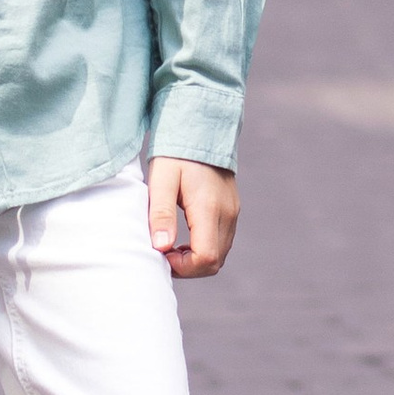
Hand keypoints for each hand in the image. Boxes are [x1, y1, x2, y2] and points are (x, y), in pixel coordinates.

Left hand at [148, 158, 236, 278]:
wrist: (201, 128)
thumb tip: (161, 247)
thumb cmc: (176, 153)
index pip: (206, 257)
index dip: (183, 266)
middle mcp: (227, 214)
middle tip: (163, 252)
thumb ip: (161, 214)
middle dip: (188, 267)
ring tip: (170, 246)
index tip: (162, 252)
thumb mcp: (162, 179)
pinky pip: (222, 242)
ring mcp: (232, 212)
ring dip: (196, 259)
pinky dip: (204, 249)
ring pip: (220, 254)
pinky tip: (183, 239)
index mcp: (209, 208)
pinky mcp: (232, 210)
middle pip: (215, 262)